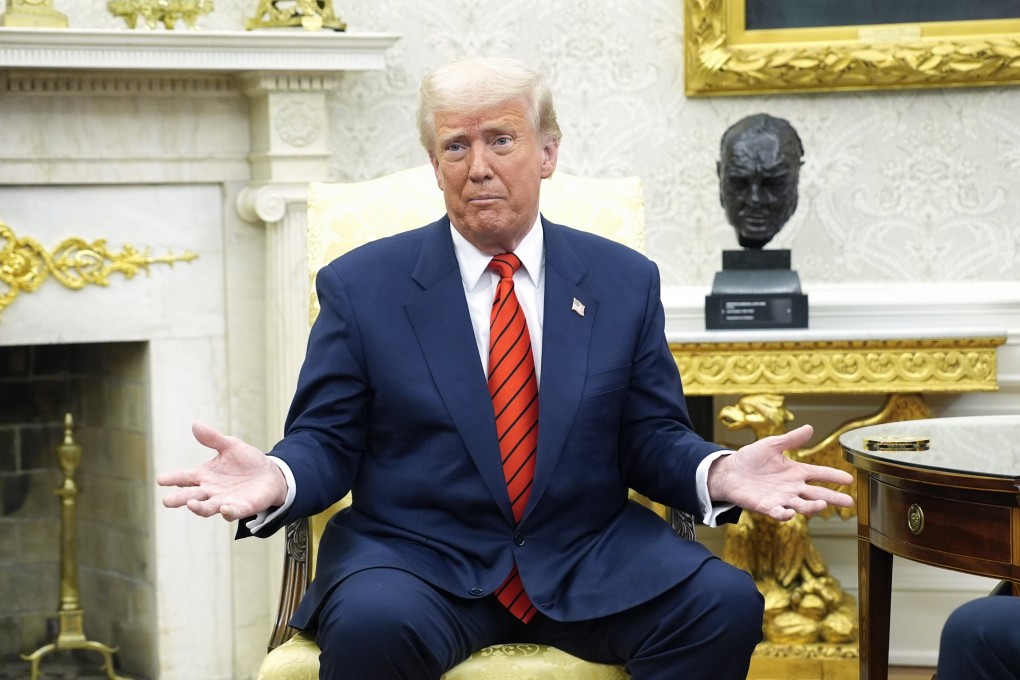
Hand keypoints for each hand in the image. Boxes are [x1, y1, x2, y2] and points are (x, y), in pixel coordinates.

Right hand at [156, 422, 288, 521]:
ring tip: (191, 504)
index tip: (160, 479)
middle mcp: (211, 490)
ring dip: (199, 508)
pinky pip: (232, 512)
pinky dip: (228, 512)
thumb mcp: (231, 446)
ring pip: (207, 507)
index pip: (185, 477)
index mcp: (205, 475)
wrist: (270, 474)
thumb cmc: (247, 461)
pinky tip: (224, 508)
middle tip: (166, 501)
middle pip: (191, 496)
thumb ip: (213, 438)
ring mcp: (225, 500)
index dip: (173, 478)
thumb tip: (196, 424)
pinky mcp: (241, 508)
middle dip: (179, 499)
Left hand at [707, 424, 853, 520]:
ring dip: (811, 507)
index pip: (819, 474)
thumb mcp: (772, 445)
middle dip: (833, 498)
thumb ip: (791, 439)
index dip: (833, 476)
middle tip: (849, 502)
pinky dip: (784, 514)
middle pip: (817, 494)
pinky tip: (789, 512)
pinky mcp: (766, 506)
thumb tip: (810, 428)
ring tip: (822, 505)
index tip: (849, 478)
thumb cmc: (751, 459)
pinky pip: (778, 512)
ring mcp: (781, 498)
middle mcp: (792, 487)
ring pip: (801, 505)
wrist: (730, 472)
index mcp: (795, 472)